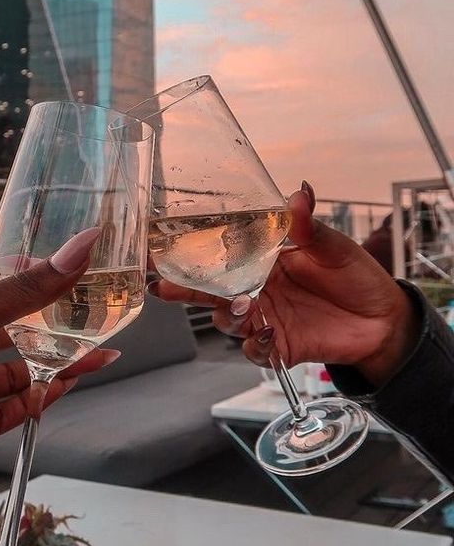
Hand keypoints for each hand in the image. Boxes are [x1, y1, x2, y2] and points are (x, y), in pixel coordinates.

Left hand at [0, 231, 114, 545]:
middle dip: (49, 328)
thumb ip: (28, 289)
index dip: (22, 275)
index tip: (64, 270)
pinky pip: (4, 411)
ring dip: (51, 368)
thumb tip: (82, 247)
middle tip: (93, 322)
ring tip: (96, 358)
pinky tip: (62, 391)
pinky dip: (33, 403)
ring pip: (12, 374)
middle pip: (7, 330)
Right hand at [150, 183, 419, 386]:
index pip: (218, 257)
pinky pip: (254, 351)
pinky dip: (254, 346)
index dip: (189, 256)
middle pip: (209, 292)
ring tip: (243, 306)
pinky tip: (265, 335)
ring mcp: (264, 320)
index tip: (160, 251)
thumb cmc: (356, 275)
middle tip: (164, 287)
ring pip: (227, 321)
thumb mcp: (333, 246)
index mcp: (262, 261)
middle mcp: (256, 291)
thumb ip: (308, 227)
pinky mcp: (278, 346)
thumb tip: (299, 194)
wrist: (383, 317)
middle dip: (182, 291)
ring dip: (228, 315)